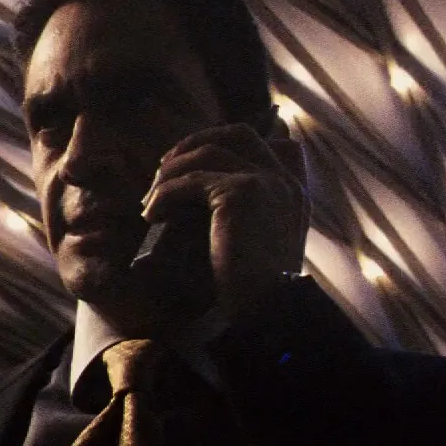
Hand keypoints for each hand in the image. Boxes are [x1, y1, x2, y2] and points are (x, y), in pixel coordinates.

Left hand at [140, 121, 308, 322]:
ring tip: (152, 200)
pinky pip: (191, 180)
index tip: (192, 164)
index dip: (225, 144)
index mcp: (293, 192)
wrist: (268, 312)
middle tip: (165, 169)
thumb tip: (202, 202)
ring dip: (172, 172)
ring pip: (209, 152)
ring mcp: (267, 181)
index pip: (265, 143)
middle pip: (238, 133)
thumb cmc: (256, 291)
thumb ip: (246, 217)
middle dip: (197, 143)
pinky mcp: (243, 192)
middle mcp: (285, 180)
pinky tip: (152, 215)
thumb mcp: (258, 246)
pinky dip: (165, 194)